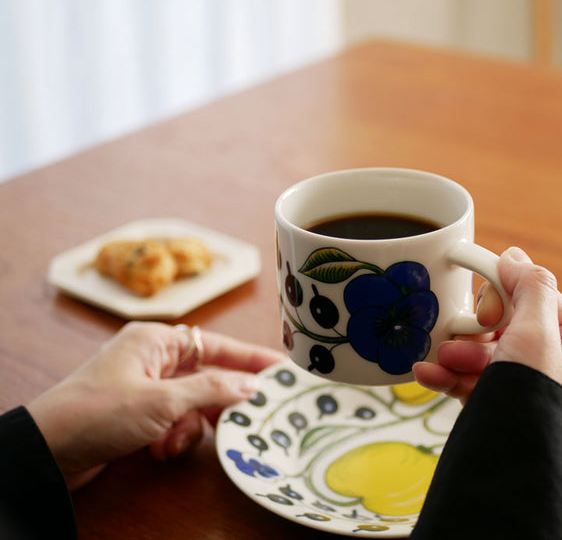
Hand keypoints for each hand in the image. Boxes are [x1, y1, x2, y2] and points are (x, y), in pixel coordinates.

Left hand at [27, 322, 284, 489]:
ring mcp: (144, 387)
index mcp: (156, 341)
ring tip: (172, 441)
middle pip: (206, 376)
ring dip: (190, 426)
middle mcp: (152, 359)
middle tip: (241, 419)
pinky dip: (172, 437)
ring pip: (192, 403)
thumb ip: (212, 389)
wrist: (47, 452)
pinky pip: (174, 421)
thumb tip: (251, 385)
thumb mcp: (162, 400)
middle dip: (215, 403)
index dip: (250, 358)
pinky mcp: (138, 414)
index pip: (216, 345)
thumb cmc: (98, 412)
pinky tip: (158, 449)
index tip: (282, 367)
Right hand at [414, 247, 561, 425]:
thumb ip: (529, 289)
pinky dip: (450, 377)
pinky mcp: (502, 409)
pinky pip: (474, 382)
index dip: (506, 289)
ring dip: (458, 354)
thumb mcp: (536, 335)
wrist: (516, 474)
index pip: (541, 300)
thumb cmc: (537, 404)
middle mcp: (560, 370)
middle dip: (477, 329)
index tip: (474, 276)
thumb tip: (516, 257)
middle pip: (510, 327)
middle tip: (461, 330)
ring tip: (440, 359)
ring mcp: (529, 392)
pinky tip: (426, 374)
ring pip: (487, 355)